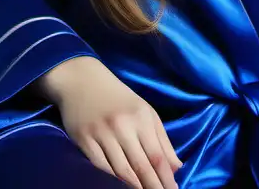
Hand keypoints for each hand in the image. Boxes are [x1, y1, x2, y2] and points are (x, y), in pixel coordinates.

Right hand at [37, 55, 183, 188]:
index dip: (166, 178)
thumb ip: (162, 139)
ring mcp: (101, 134)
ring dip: (133, 187)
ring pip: (120, 170)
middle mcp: (123, 126)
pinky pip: (100, 166)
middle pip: (141, 165)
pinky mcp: (83, 140)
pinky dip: (111, 179)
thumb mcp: (145, 112)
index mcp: (142, 118)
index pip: (157, 155)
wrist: (82, 80)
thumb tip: (176, 167)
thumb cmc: (119, 98)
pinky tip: (120, 187)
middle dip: (153, 186)